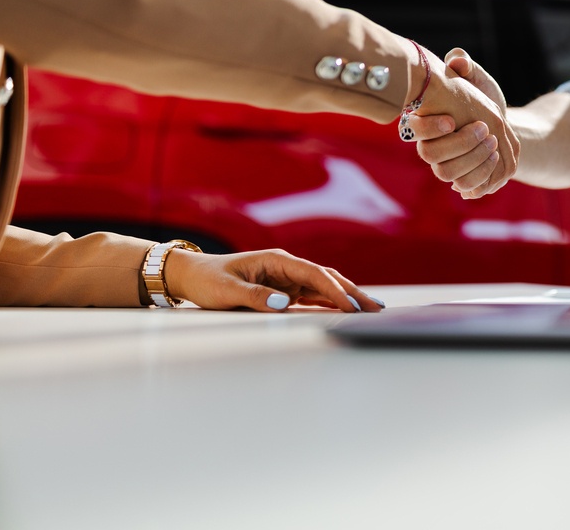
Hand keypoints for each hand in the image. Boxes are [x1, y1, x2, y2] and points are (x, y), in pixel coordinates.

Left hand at [165, 248, 384, 312]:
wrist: (192, 276)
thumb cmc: (208, 281)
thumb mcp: (227, 291)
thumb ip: (256, 297)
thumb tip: (284, 303)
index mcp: (277, 260)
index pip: (314, 274)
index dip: (334, 290)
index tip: (350, 306)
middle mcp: (287, 267)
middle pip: (327, 278)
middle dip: (352, 292)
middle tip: (377, 308)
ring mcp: (287, 278)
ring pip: (324, 287)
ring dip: (347, 297)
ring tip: (371, 309)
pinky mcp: (284, 290)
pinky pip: (312, 296)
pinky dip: (331, 303)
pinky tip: (347, 310)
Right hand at [410, 48, 518, 198]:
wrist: (498, 124)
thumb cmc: (481, 96)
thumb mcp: (476, 76)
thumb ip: (465, 65)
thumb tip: (456, 60)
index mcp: (426, 121)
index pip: (413, 129)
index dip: (430, 127)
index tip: (452, 119)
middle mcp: (431, 146)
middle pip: (432, 156)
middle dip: (463, 144)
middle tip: (487, 131)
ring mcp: (446, 164)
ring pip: (449, 176)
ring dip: (475, 162)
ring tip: (495, 146)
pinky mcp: (464, 178)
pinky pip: (466, 189)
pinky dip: (482, 182)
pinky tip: (495, 164)